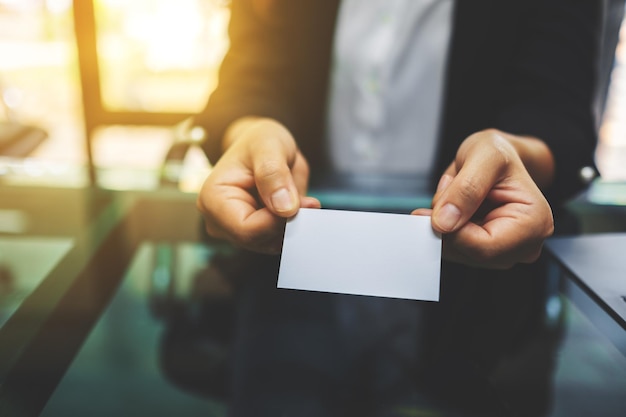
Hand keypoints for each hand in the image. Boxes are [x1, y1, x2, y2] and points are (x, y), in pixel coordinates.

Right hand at [196, 118, 319, 253]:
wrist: (263, 148)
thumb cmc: (259, 141)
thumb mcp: (269, 145)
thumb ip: (274, 173)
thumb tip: (284, 207)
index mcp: (213, 199)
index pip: (246, 229)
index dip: (277, 221)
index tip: (302, 203)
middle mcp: (219, 220)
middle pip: (259, 240)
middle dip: (287, 223)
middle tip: (308, 201)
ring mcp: (235, 230)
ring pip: (271, 244)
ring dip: (293, 225)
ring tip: (302, 200)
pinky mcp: (253, 234)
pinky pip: (277, 241)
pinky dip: (293, 227)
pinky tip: (298, 207)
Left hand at [413, 129, 554, 268]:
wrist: (497, 155)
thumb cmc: (498, 153)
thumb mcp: (483, 156)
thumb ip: (466, 188)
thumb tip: (445, 223)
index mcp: (534, 223)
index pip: (483, 248)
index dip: (452, 230)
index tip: (440, 202)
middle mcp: (525, 244)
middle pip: (469, 253)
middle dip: (448, 224)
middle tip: (450, 190)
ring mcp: (506, 251)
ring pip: (457, 252)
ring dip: (445, 224)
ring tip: (456, 194)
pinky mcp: (489, 251)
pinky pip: (454, 248)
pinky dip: (446, 228)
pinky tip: (456, 207)